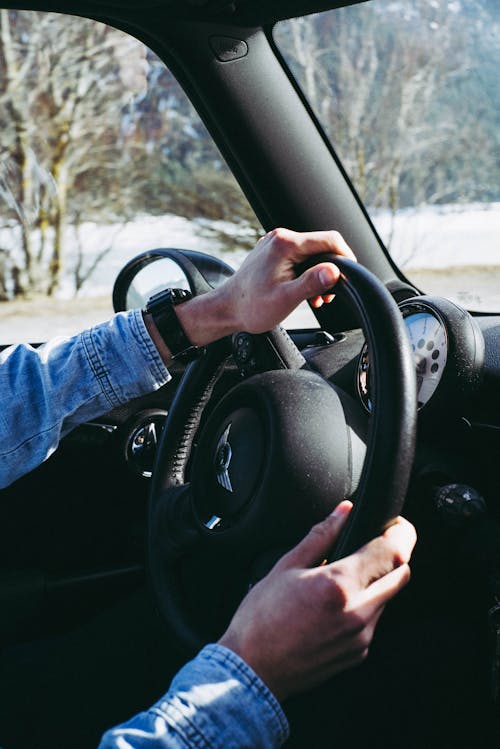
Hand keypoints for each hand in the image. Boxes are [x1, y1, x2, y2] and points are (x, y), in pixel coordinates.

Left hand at [219, 227, 355, 333]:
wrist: (227, 308)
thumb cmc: (252, 306)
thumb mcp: (286, 298)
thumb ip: (312, 283)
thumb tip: (335, 271)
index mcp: (286, 244)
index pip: (329, 240)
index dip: (345, 257)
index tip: (349, 277)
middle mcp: (280, 238)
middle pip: (321, 246)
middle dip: (330, 270)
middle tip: (327, 296)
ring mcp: (275, 244)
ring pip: (311, 253)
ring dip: (318, 274)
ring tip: (315, 298)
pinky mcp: (273, 253)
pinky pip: (298, 257)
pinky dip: (306, 273)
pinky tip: (304, 292)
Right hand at [219, 501, 415, 701]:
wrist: (252, 670)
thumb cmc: (261, 619)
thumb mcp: (286, 567)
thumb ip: (320, 535)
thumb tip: (342, 512)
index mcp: (338, 585)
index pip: (392, 552)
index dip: (400, 533)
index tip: (394, 525)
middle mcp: (357, 613)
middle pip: (402, 574)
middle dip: (394, 555)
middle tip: (373, 545)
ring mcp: (361, 637)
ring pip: (388, 597)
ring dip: (378, 581)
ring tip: (345, 577)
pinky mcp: (358, 653)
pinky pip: (374, 620)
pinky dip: (365, 605)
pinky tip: (337, 604)